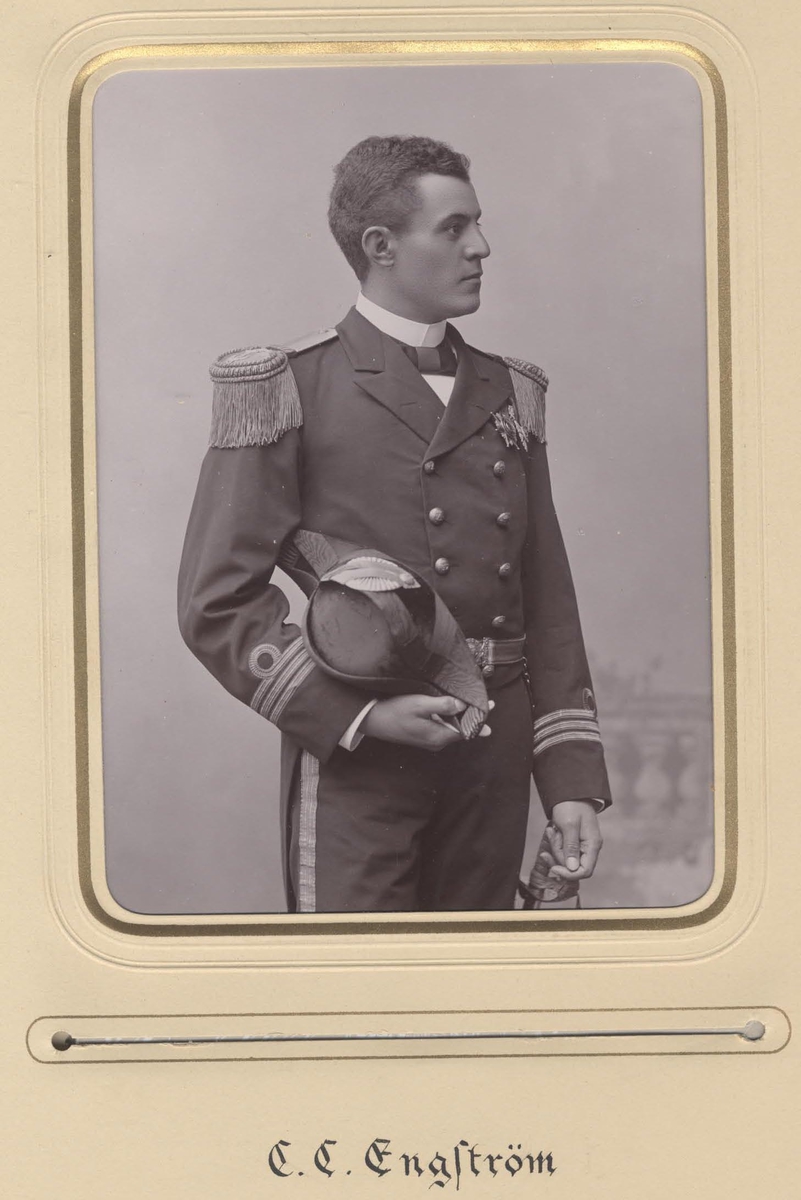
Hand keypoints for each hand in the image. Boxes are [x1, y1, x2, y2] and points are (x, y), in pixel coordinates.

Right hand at [362, 694, 490, 750]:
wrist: (373, 721)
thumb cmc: (396, 711)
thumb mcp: (420, 705)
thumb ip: (443, 705)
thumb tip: (462, 704)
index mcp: (439, 736)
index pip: (468, 729)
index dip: (479, 717)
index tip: (489, 706)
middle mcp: (438, 741)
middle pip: (462, 729)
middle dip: (473, 716)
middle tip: (485, 703)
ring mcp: (431, 740)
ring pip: (453, 727)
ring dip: (462, 716)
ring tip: (472, 703)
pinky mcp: (424, 735)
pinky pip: (444, 727)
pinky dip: (451, 717)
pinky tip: (452, 708)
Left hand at [547, 800, 602, 880]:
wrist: (570, 792)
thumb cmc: (571, 805)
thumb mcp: (569, 825)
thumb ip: (571, 847)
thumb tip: (572, 868)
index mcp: (593, 845)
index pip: (585, 871)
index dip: (569, 874)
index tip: (554, 867)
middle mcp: (589, 848)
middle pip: (572, 866)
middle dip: (558, 854)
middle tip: (552, 836)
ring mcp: (582, 845)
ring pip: (565, 858)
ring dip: (555, 846)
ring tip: (552, 830)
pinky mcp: (574, 842)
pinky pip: (563, 850)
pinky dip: (555, 842)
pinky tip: (552, 830)